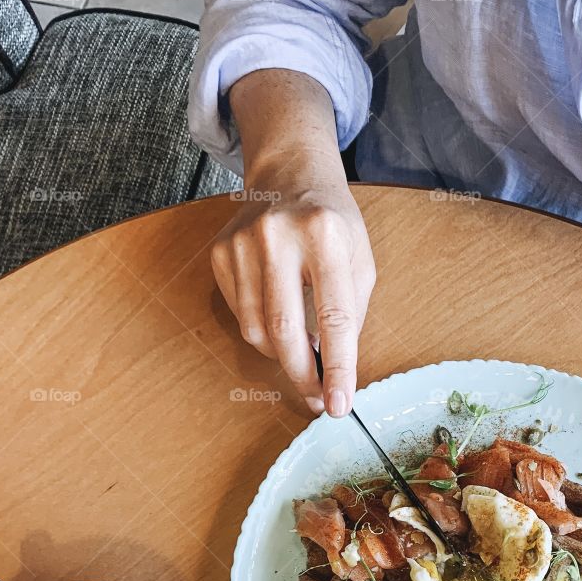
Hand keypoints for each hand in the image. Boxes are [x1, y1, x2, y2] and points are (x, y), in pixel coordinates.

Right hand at [210, 166, 374, 416]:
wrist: (289, 175)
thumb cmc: (333, 225)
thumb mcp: (360, 261)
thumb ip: (349, 314)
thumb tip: (331, 371)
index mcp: (325, 235)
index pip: (334, 316)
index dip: (338, 368)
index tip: (339, 405)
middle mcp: (279, 236)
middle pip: (285, 330)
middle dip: (302, 376)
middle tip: (317, 399)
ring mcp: (243, 243)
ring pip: (257, 330)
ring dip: (282, 356)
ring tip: (303, 356)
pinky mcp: (221, 253)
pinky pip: (241, 315)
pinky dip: (263, 331)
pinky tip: (280, 318)